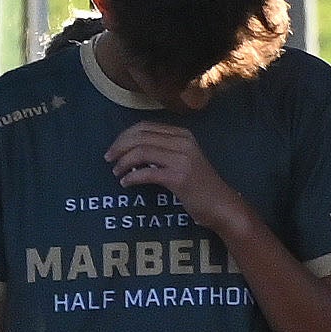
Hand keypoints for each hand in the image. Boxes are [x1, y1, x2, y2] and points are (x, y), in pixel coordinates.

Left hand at [106, 119, 253, 238]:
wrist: (221, 205)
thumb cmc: (200, 184)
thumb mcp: (183, 158)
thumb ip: (163, 149)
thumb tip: (130, 148)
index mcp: (183, 134)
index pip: (145, 126)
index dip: (124, 136)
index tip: (114, 149)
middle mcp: (183, 142)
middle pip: (140, 136)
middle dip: (119, 147)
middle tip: (109, 159)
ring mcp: (182, 159)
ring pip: (141, 152)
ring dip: (123, 162)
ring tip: (116, 172)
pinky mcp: (179, 177)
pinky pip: (146, 172)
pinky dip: (131, 177)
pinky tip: (126, 183)